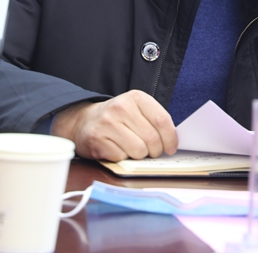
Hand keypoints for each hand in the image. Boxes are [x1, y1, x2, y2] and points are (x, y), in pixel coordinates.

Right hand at [51, 90, 177, 160]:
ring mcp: (107, 123)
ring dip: (139, 155)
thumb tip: (172, 142)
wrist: (85, 121)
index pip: (162, 119)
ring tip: (133, 149)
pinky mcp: (97, 139)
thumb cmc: (118, 118)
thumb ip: (154, 120)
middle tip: (151, 152)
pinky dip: (123, 158)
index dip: (170, 138)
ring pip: (138, 151)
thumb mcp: (137, 110)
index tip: (171, 148)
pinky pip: (122, 158)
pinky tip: (117, 149)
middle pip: (152, 138)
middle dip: (155, 151)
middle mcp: (121, 107)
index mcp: (136, 97)